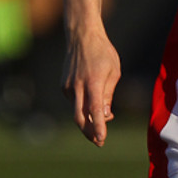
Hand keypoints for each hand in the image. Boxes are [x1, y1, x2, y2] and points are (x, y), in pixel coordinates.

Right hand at [62, 26, 120, 145]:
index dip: (98, 127)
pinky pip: (75, 101)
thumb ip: (108, 95)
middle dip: (89, 133)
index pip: (94, 110)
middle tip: (99, 142)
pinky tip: (92, 100)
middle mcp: (77, 86)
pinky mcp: (63, 85)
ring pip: (77, 111)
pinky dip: (83, 107)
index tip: (102, 140)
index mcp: (93, 82)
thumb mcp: (114, 72)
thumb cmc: (103, 52)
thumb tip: (105, 115)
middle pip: (80, 117)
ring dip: (89, 119)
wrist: (81, 35)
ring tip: (103, 118)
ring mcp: (68, 86)